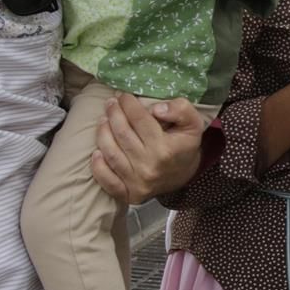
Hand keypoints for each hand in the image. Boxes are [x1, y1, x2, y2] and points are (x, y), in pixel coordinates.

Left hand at [90, 93, 210, 202]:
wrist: (184, 176)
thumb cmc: (184, 146)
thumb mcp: (193, 123)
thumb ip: (181, 109)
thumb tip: (156, 109)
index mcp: (165, 149)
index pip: (139, 120)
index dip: (128, 104)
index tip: (123, 95)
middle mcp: (149, 166)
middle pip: (122, 134)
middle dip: (113, 113)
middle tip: (110, 103)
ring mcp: (137, 182)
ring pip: (111, 153)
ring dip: (102, 133)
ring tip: (103, 119)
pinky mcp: (129, 194)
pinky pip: (107, 180)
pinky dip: (98, 166)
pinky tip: (96, 152)